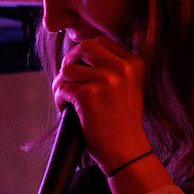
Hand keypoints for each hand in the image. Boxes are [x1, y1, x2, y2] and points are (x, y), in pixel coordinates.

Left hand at [54, 35, 151, 174]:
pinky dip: (59, 98)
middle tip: (67, 77)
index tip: (80, 67)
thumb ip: (114, 68)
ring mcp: (105, 80)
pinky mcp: (88, 95)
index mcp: (134, 64)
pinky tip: (66, 110)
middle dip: (70, 60)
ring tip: (65, 98)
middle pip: (84, 46)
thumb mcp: (130, 88)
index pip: (101, 42)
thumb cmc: (124, 123)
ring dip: (61, 83)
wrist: (127, 151)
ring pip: (68, 69)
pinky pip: (63, 87)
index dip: (85, 53)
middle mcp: (122, 68)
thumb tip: (80, 53)